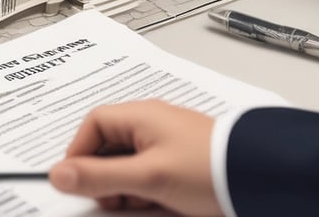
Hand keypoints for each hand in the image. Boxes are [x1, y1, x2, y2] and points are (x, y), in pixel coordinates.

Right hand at [49, 100, 223, 215]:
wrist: (259, 179)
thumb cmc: (207, 169)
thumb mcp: (147, 177)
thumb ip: (100, 176)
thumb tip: (59, 174)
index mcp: (141, 116)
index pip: (93, 124)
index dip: (79, 153)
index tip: (75, 182)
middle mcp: (152, 124)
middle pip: (108, 146)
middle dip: (104, 176)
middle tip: (113, 199)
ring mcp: (167, 142)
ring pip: (127, 163)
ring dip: (125, 186)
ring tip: (143, 201)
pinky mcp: (180, 160)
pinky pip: (148, 173)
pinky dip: (145, 189)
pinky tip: (159, 202)